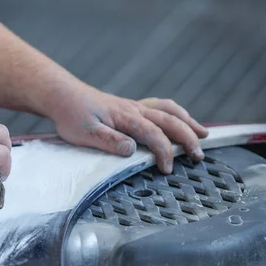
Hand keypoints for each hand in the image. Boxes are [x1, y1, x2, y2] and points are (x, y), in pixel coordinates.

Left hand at [50, 90, 208, 173]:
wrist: (62, 95)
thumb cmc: (72, 116)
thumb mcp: (85, 132)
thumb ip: (109, 141)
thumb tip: (131, 149)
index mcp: (125, 117)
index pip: (154, 135)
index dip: (164, 152)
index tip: (168, 170)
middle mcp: (134, 109)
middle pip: (170, 121)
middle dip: (188, 138)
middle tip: (199, 156)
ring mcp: (134, 106)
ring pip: (169, 111)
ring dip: (188, 122)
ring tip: (203, 134)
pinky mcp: (130, 107)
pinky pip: (160, 107)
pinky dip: (175, 114)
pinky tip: (179, 120)